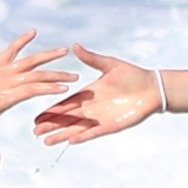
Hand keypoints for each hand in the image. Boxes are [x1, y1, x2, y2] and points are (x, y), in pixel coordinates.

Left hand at [0, 33, 78, 170]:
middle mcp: (6, 80)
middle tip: (76, 75)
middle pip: (36, 75)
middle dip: (57, 74)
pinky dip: (22, 40)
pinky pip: (12, 50)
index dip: (49, 88)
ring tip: (65, 50)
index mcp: (5, 96)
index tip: (67, 88)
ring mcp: (2, 69)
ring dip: (47, 55)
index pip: (31, 90)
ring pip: (28, 60)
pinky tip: (33, 32)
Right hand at [32, 47, 172, 146]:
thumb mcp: (109, 65)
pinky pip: (93, 133)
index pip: (65, 104)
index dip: (51, 110)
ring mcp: (100, 118)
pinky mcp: (111, 125)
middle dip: (51, 125)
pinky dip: (82, 136)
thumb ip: (91, 58)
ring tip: (46, 141)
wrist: (152, 88)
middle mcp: (91, 108)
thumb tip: (74, 46)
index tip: (36, 116)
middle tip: (35, 131)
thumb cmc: (132, 75)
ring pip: (76, 128)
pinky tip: (69, 141)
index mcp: (88, 94)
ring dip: (62, 134)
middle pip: (66, 119)